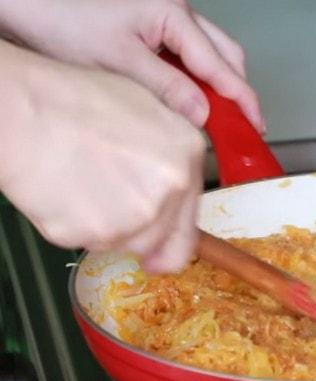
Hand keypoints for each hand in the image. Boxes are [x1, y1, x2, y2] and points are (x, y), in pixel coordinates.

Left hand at [0, 0, 264, 131]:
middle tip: (243, 127)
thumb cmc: (63, 19)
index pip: (220, 65)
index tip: (256, 126)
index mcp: (173, 16)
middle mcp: (178, 13)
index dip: (242, 99)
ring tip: (219, 121)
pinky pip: (190, 57)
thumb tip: (203, 114)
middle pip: (226, 56)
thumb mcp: (119, 60)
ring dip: (218, 88)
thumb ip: (166, 86)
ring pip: (211, 56)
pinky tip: (190, 102)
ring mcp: (167, 20)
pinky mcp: (155, 30)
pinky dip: (197, 82)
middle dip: (237, 92)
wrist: (28, 4)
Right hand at [0, 42, 204, 272]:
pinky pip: (88, 242)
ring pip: (125, 244)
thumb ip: (172, 148)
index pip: (192, 219)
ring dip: (110, 229)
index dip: (173, 232)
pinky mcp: (92, 235)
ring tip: (84, 189)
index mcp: (187, 155)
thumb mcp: (144, 105)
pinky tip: (65, 193)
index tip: (163, 243)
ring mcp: (133, 218)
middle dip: (141, 233)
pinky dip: (77, 227)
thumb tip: (181, 177)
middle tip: (111, 208)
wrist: (22, 111)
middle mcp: (168, 191)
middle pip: (161, 241)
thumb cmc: (75, 100)